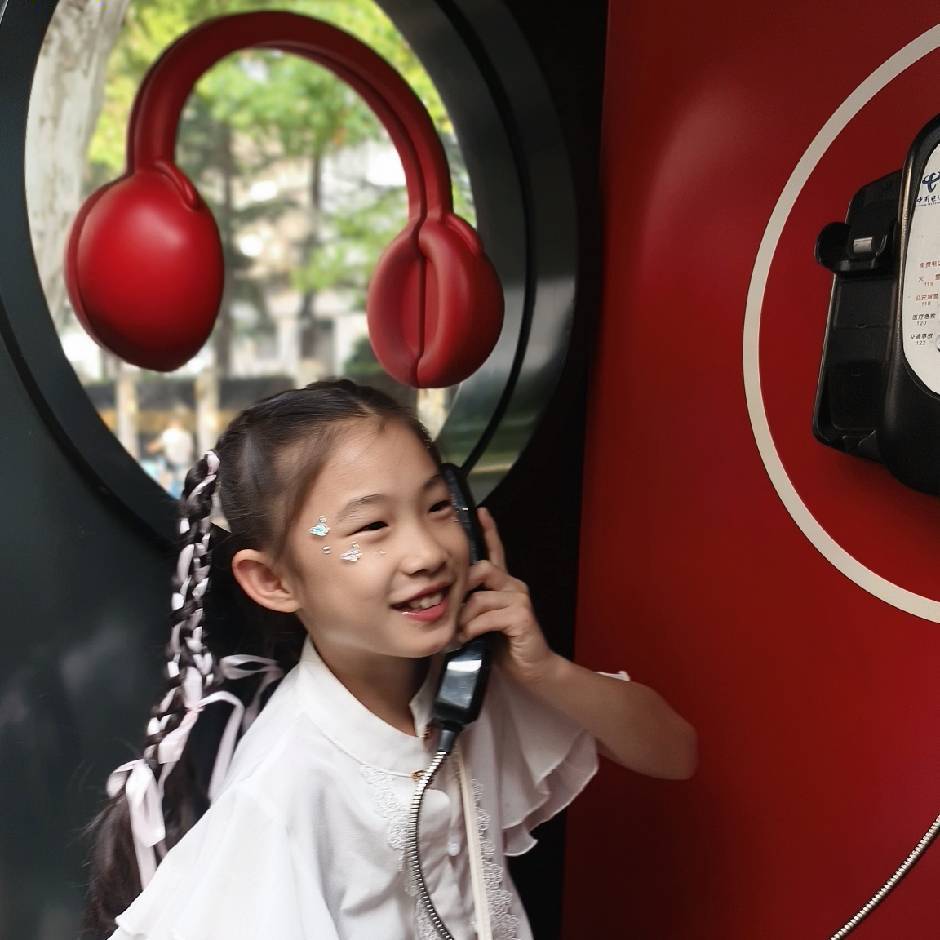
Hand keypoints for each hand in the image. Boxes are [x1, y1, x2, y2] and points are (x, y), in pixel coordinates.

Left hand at [455, 507, 557, 685]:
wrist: (531, 670)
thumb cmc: (501, 647)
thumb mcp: (479, 623)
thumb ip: (467, 609)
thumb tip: (441, 604)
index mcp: (503, 585)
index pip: (495, 552)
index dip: (488, 531)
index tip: (480, 511)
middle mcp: (513, 586)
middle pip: (481, 569)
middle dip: (460, 589)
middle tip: (448, 611)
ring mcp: (519, 599)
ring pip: (479, 596)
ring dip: (463, 618)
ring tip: (457, 634)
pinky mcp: (522, 616)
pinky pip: (487, 616)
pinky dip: (473, 629)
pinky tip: (468, 639)